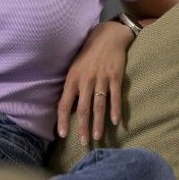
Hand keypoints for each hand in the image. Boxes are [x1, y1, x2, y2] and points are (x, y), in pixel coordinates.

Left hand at [56, 20, 134, 145]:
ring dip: (98, 123)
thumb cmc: (88, 55)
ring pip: (98, 105)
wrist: (107, 37)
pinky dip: (115, 110)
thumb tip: (65, 107)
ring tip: (96, 137)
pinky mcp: (115, 76)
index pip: (64, 103)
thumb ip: (71, 87)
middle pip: (83, 108)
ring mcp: (101, 79)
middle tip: (83, 143)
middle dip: (82, 127)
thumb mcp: (74, 68)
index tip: (62, 134)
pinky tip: (116, 122)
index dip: (62, 120)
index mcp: (72, 79)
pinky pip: (115, 96)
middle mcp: (85, 80)